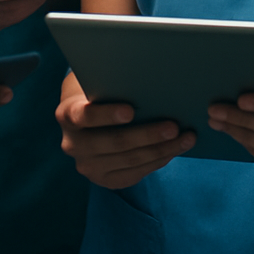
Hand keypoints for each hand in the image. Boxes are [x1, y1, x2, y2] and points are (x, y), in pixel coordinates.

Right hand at [56, 74, 194, 188]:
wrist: (86, 114)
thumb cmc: (100, 90)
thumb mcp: (98, 81)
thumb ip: (113, 82)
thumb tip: (148, 74)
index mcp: (67, 114)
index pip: (85, 116)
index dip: (107, 114)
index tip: (131, 110)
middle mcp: (73, 144)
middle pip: (115, 142)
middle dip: (148, 134)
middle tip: (174, 126)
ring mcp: (88, 166)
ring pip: (130, 160)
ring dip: (161, 149)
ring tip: (186, 138)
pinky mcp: (104, 179)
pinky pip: (134, 174)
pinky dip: (157, 161)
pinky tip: (174, 150)